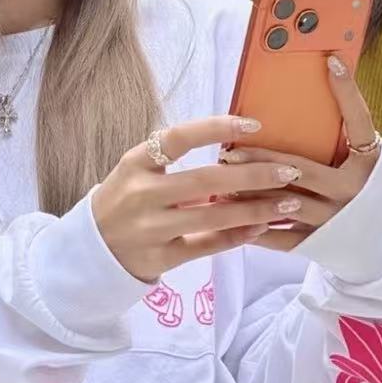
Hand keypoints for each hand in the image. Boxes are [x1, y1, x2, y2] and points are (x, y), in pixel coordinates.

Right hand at [93, 114, 292, 282]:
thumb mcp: (136, 170)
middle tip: (290, 171)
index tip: (254, 124)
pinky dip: (237, 236)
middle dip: (254, 175)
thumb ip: (173, 158)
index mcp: (134, 164)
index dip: (217, 128)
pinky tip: (261, 227)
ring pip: (213, 216)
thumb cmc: (124, 199)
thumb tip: (232, 145)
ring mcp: (151, 229)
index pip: (178, 138)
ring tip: (289, 203)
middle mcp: (141, 194)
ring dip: (256, 209)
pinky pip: (206, 245)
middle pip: (206, 180)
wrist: (91, 248)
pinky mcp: (160, 258)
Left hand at [218, 55, 381, 251]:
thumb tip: (319, 85)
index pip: (360, 121)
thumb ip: (343, 137)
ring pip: (283, 204)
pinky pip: (279, 236)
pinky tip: (227, 213)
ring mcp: (334, 220)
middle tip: (229, 152)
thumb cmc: (367, 189)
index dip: (348, 91)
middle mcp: (353, 191)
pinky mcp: (318, 243)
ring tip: (222, 180)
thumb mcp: (365, 161)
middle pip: (301, 170)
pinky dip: (251, 225)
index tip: (331, 61)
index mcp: (369, 164)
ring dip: (249, 192)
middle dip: (261, 161)